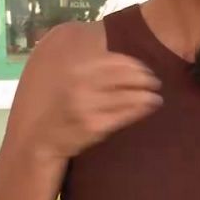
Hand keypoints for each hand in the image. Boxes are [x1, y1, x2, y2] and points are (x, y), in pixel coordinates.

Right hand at [36, 53, 162, 159]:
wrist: (42, 138)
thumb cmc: (60, 107)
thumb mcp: (71, 81)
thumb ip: (93, 69)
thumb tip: (125, 61)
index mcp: (78, 71)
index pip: (117, 61)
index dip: (136, 65)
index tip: (145, 70)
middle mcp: (83, 86)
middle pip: (127, 77)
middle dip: (146, 78)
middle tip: (155, 82)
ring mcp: (90, 107)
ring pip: (131, 95)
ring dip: (149, 95)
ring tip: (156, 97)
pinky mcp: (96, 126)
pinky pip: (127, 113)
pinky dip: (142, 108)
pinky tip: (150, 106)